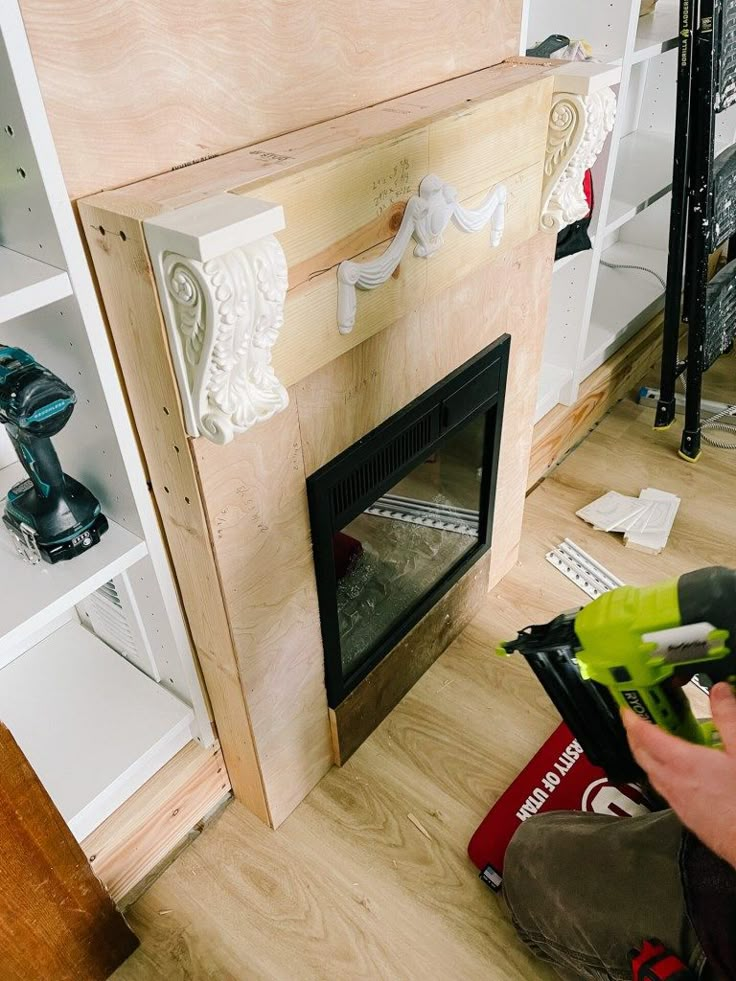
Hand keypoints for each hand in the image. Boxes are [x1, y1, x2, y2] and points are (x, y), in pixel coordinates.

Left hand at [622, 682, 735, 869]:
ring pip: (650, 773)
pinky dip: (658, 773)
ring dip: (645, 755)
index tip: (624, 708)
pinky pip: (662, 788)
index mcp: (683, 762)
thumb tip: (718, 690)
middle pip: (641, 754)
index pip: (646, 735)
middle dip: (633, 736)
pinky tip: (672, 773)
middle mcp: (673, 782)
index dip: (632, 719)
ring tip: (650, 743)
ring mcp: (678, 802)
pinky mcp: (686, 816)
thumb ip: (728, 718)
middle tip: (633, 721)